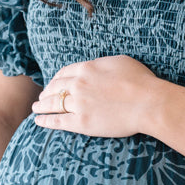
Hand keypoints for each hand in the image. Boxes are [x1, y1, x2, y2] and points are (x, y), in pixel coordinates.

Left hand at [32, 55, 160, 136]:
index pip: (64, 72)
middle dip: (47, 92)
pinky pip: (57, 121)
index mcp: (87, 68)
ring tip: (36, 108)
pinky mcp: (82, 122)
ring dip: (41, 105)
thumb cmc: (141, 81)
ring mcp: (79, 104)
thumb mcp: (119, 62)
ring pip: (53, 103)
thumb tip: (94, 67)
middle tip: (42, 97)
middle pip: (55, 87)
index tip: (54, 83)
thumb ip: (101, 64)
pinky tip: (38, 121)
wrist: (148, 102)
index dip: (56, 78)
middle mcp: (79, 84)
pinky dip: (45, 120)